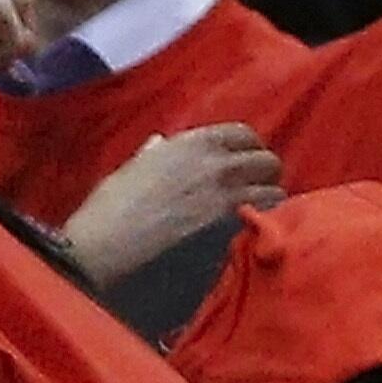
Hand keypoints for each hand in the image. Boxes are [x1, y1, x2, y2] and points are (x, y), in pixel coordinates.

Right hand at [61, 123, 283, 288]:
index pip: (244, 134)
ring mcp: (229, 198)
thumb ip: (155, 155)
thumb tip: (160, 144)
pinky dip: (264, 226)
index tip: (241, 164)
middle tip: (251, 192)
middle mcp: (219, 164)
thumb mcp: (131, 170)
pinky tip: (249, 235)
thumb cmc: (108, 209)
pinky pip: (267, 222)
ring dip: (268, 203)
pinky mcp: (233, 230)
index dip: (247, 149)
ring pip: (276, 192)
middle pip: (268, 162)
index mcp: (193, 143)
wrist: (105, 248)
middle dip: (264, 175)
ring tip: (253, 217)